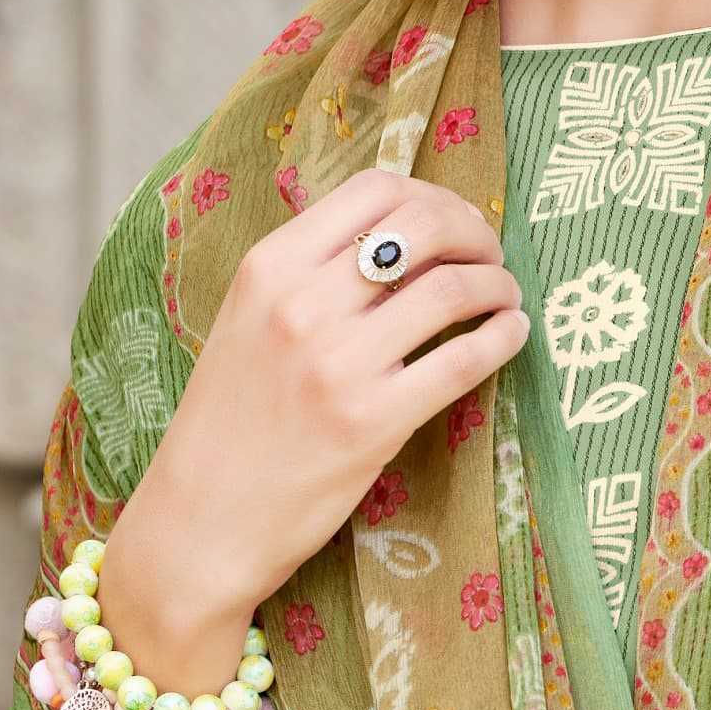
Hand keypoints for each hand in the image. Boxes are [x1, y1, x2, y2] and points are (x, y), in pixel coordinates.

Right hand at [139, 169, 529, 618]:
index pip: (375, 189)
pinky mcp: (373, 420)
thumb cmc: (231, 422)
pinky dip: (502, 337)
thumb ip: (311, 274)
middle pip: (423, 226)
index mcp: (269, 267)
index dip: (433, 197)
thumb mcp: (249, 321)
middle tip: (490, 259)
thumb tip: (399, 235)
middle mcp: (302, 303)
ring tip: (505, 299)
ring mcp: (338, 362)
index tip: (454, 223)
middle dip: (475, 233)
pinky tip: (510, 334)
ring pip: (452, 288)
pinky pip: (464, 359)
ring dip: (497, 285)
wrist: (200, 521)